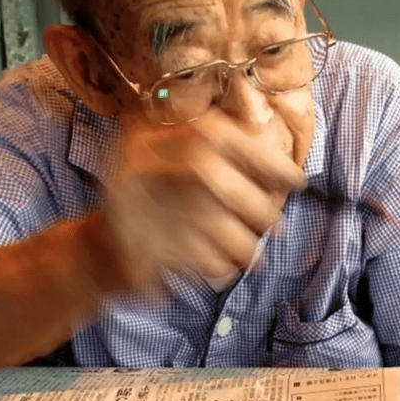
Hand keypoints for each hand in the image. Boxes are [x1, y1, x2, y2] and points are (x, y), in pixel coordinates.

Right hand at [104, 109, 306, 285]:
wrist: (101, 254)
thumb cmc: (159, 209)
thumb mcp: (181, 171)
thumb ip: (225, 162)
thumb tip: (286, 174)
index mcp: (150, 135)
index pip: (215, 133)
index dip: (262, 156)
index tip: (297, 180)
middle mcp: (136, 161)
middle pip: (210, 172)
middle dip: (255, 204)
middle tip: (274, 225)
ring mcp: (132, 203)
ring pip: (210, 221)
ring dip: (244, 245)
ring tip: (250, 254)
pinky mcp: (139, 247)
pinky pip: (198, 257)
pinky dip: (221, 267)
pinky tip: (222, 267)